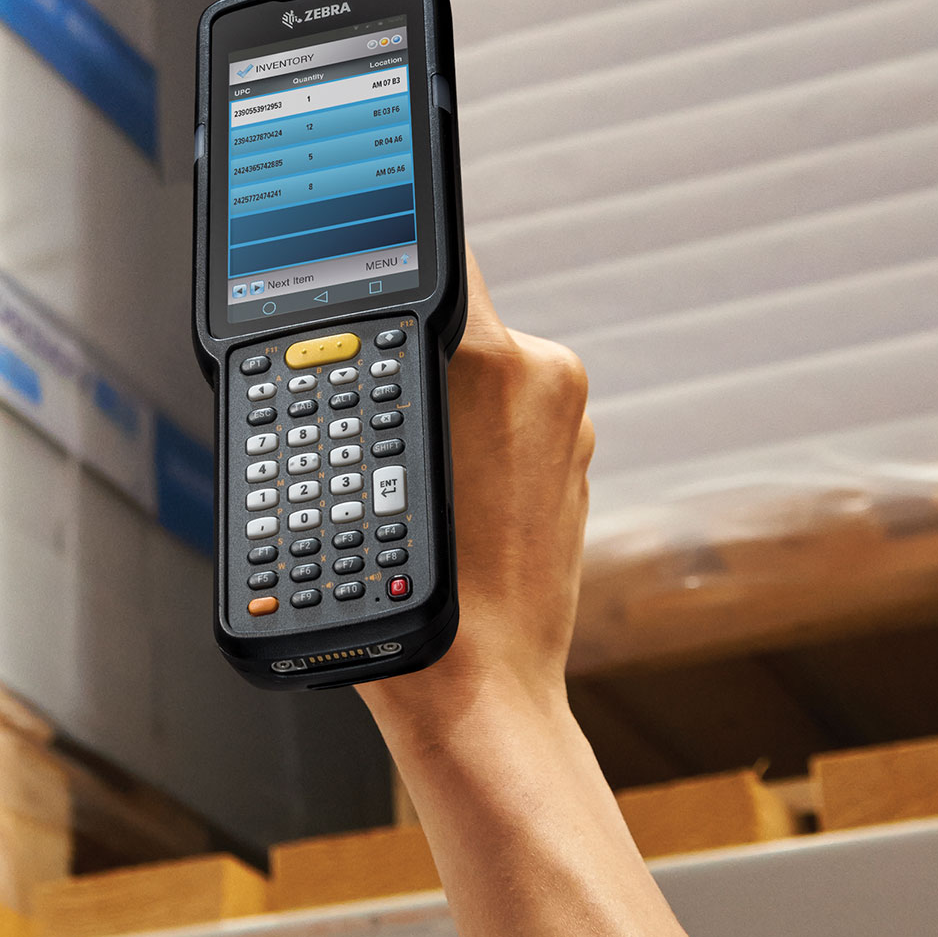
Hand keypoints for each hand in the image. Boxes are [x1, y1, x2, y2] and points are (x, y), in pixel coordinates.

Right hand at [369, 247, 592, 762]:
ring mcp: (569, 422)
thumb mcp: (367, 456)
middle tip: (371, 419)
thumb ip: (373, 364)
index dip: (393, 250)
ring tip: (408, 481)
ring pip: (483, 371)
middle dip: (413, 355)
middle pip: (457, 319)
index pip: (444, 253)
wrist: (481, 689)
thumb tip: (363, 304)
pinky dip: (474, 442)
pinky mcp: (575, 461)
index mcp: (496, 357)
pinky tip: (444, 499)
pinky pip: (510, 419)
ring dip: (443, 403)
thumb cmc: (418, 600)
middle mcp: (547, 375)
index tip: (362, 247)